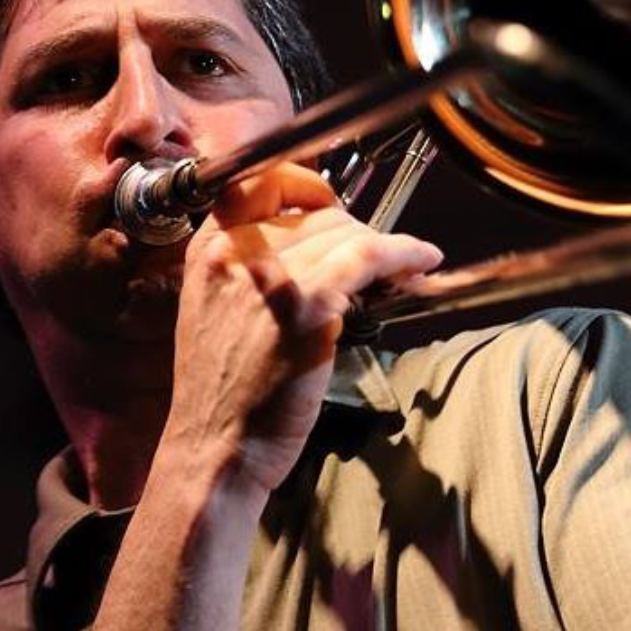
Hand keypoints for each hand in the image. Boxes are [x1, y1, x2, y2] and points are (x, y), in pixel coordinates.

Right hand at [160, 162, 441, 493]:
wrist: (213, 449)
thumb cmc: (221, 392)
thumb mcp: (214, 310)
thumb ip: (251, 268)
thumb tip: (317, 243)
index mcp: (209, 250)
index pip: (259, 181)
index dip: (305, 186)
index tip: (332, 204)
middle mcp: (236, 253)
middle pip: (317, 214)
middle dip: (355, 231)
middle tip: (376, 258)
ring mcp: (273, 277)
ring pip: (348, 232)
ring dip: (385, 246)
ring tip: (405, 264)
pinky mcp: (307, 306)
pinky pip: (369, 256)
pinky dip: (404, 253)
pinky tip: (421, 260)